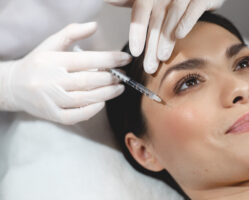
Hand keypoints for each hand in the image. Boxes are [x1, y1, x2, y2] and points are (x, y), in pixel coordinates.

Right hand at [1, 22, 130, 124]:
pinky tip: (103, 103)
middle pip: (87, 80)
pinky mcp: (53, 115)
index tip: (125, 59)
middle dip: (110, 78)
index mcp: (52, 61)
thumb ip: (72, 33)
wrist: (14, 86)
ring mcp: (51, 100)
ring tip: (119, 88)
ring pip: (84, 98)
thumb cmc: (37, 63)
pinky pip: (76, 116)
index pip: (86, 59)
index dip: (109, 59)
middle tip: (123, 75)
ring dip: (106, 94)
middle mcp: (51, 81)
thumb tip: (94, 25)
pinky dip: (92, 110)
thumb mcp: (51, 44)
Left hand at [105, 0, 224, 73]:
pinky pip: (195, 8)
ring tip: (162, 57)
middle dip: (152, 45)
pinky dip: (187, 21)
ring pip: (174, 16)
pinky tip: (180, 35)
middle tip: (149, 67)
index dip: (137, 32)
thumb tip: (108, 0)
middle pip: (156, 20)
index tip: (135, 52)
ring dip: (167, 38)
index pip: (140, 10)